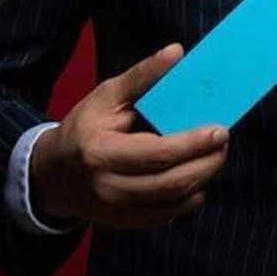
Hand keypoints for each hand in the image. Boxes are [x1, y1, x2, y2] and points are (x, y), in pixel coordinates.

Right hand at [30, 42, 230, 228]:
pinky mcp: (126, 222)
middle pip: (172, 183)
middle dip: (207, 164)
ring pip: (174, 203)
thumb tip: (176, 53)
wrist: (53, 174)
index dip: (193, 144)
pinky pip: (168, 216)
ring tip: (214, 157)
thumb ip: (143, 76)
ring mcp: (118, 211)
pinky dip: (189, 198)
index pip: (158, 154)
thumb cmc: (84, 127)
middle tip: (223, 143)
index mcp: (101, 153)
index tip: (219, 130)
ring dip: (202, 180)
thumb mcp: (106, 96)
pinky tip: (196, 178)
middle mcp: (109, 188)